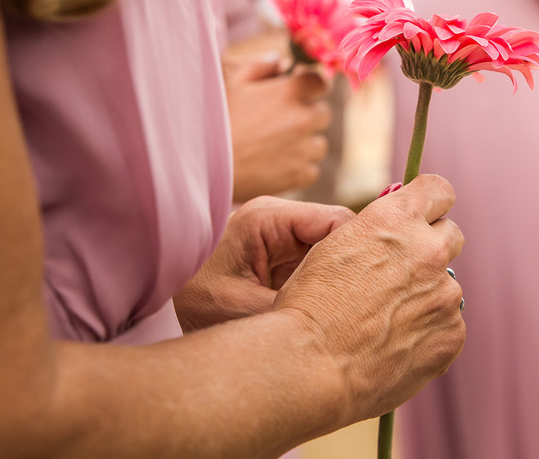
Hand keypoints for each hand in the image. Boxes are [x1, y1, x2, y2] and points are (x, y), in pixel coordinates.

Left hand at [174, 197, 354, 331]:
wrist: (164, 298)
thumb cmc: (193, 298)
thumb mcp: (241, 308)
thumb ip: (290, 309)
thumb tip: (340, 319)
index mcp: (269, 218)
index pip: (337, 221)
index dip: (361, 251)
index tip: (374, 289)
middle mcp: (282, 219)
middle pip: (342, 234)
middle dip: (356, 266)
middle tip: (370, 305)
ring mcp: (286, 236)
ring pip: (337, 251)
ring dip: (343, 279)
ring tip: (353, 312)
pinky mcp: (287, 255)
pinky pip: (323, 265)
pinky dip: (331, 287)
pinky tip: (336, 312)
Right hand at [223, 52, 332, 200]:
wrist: (202, 165)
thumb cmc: (214, 121)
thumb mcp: (232, 85)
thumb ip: (259, 67)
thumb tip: (279, 60)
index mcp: (287, 93)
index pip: (321, 82)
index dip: (312, 86)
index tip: (300, 92)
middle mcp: (301, 119)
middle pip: (324, 113)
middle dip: (309, 114)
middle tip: (283, 121)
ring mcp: (302, 149)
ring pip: (319, 143)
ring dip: (305, 143)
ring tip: (278, 146)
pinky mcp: (298, 175)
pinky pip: (312, 170)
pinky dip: (299, 168)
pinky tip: (277, 165)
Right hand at [273, 175, 465, 420]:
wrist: (310, 366)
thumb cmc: (308, 307)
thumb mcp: (333, 247)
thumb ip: (375, 233)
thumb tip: (396, 231)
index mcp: (395, 220)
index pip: (439, 190)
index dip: (431, 203)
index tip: (424, 216)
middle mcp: (427, 250)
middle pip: (451, 236)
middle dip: (431, 249)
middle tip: (401, 275)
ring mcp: (444, 294)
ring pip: (445, 288)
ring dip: (425, 298)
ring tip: (384, 324)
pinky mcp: (452, 334)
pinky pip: (447, 326)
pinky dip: (427, 334)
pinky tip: (393, 347)